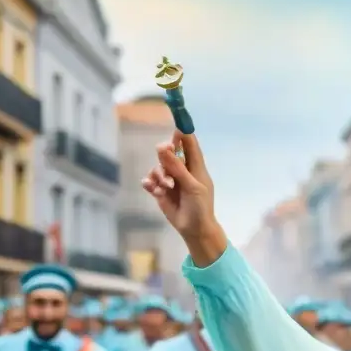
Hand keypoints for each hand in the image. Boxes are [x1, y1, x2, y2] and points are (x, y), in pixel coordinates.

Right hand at [142, 131, 222, 262]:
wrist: (194, 229)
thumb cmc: (200, 207)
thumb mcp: (192, 186)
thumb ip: (177, 167)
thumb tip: (163, 147)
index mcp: (196, 167)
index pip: (189, 144)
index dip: (183, 132)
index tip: (176, 121)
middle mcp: (183, 171)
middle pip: (169, 153)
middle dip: (165, 155)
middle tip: (162, 153)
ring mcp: (171, 181)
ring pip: (158, 167)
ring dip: (159, 174)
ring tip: (165, 187)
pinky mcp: (161, 191)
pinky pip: (150, 181)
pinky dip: (150, 183)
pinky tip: (153, 189)